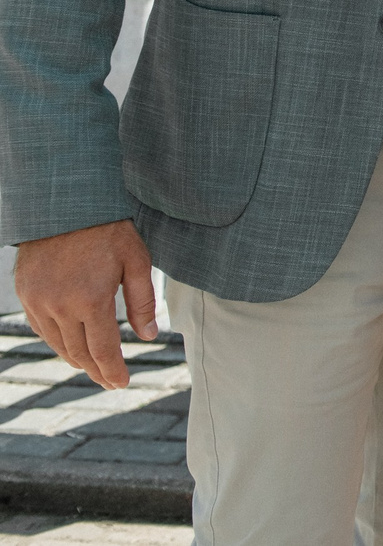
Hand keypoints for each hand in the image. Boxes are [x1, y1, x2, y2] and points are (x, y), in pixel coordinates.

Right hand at [15, 220, 156, 388]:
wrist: (65, 206)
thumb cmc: (108, 230)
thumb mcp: (136, 261)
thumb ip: (142, 302)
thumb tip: (149, 335)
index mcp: (91, 300)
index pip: (103, 350)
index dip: (113, 371)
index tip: (122, 384)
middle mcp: (60, 306)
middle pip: (78, 353)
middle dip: (96, 371)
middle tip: (110, 381)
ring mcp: (38, 301)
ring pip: (57, 344)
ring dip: (76, 359)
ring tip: (94, 367)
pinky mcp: (25, 293)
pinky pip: (40, 329)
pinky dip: (57, 342)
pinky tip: (70, 344)